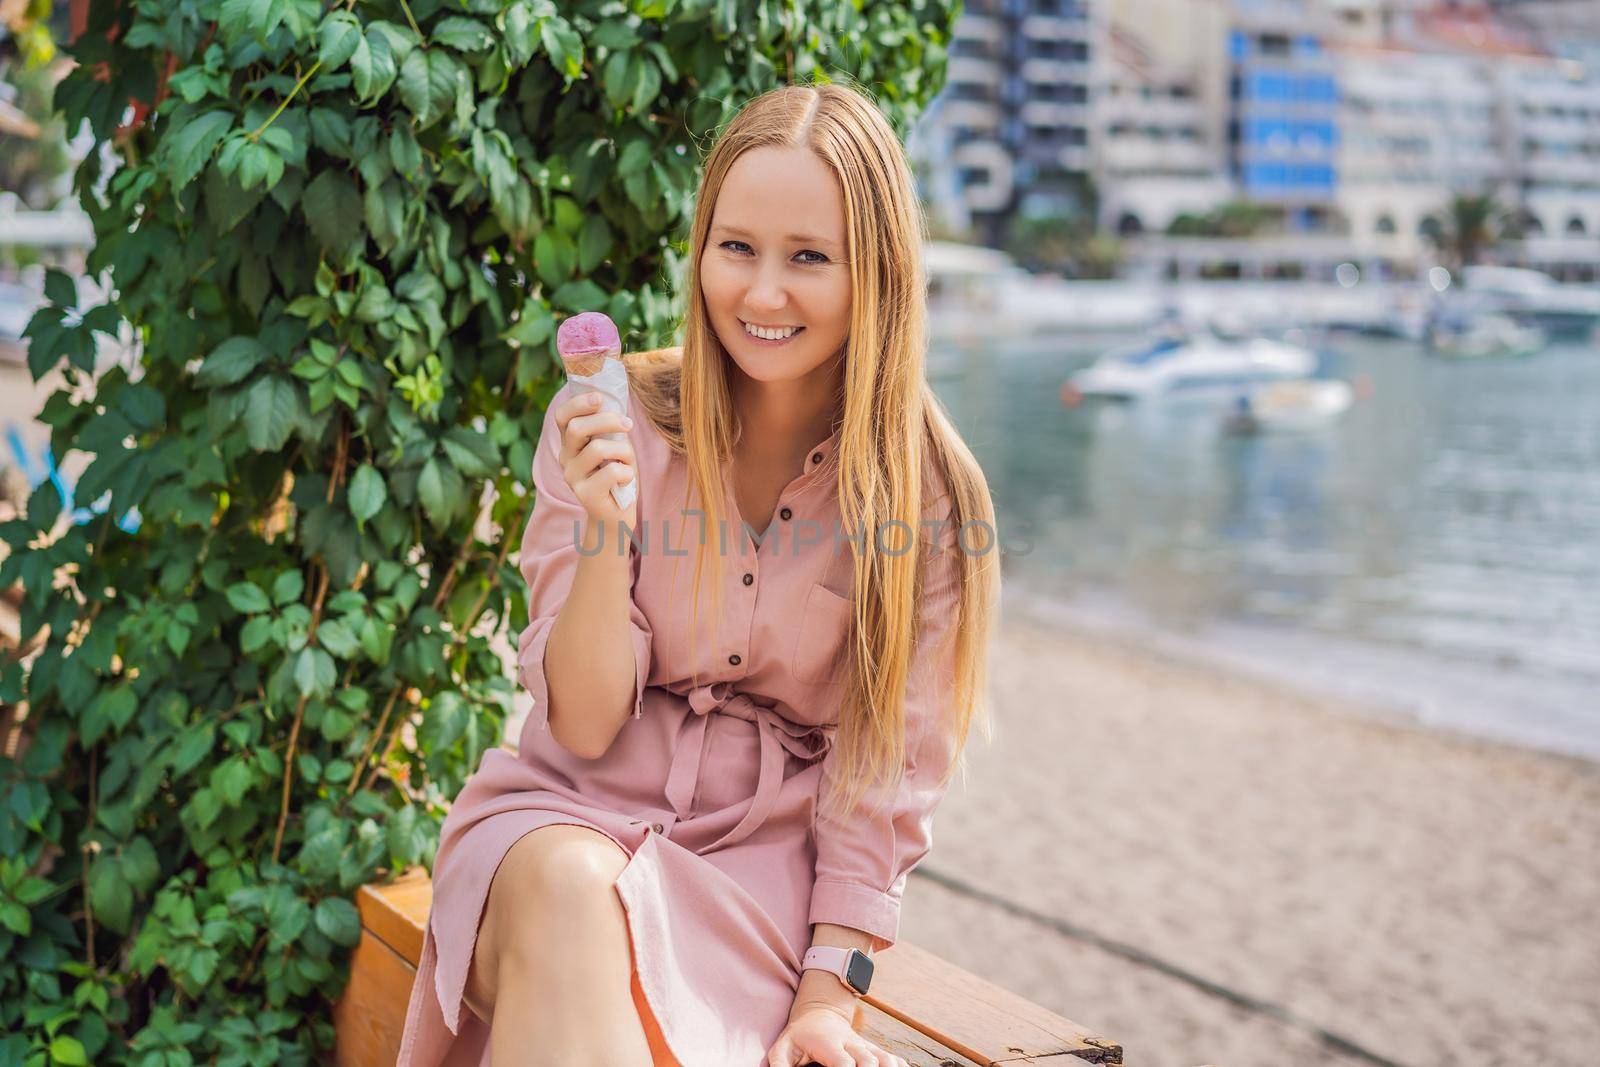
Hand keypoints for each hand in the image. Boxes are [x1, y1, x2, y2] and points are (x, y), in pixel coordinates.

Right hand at [551, 390, 637, 528]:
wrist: (616, 515)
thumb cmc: (617, 475)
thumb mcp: (613, 445)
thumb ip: (608, 428)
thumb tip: (612, 402)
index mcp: (569, 443)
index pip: (562, 416)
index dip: (578, 403)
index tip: (600, 398)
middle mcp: (565, 458)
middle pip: (577, 428)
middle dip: (607, 420)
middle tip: (628, 424)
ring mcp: (572, 477)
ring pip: (598, 449)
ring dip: (623, 451)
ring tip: (628, 462)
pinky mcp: (585, 494)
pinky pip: (612, 471)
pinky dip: (627, 472)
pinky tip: (625, 480)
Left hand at [764, 1004, 909, 1066]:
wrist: (819, 1013)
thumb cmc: (799, 1037)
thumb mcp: (782, 1048)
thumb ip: (779, 1065)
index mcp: (828, 1044)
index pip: (843, 1062)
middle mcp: (850, 1043)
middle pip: (868, 1060)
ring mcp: (864, 1045)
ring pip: (884, 1057)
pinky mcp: (872, 1049)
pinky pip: (892, 1057)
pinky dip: (899, 1066)